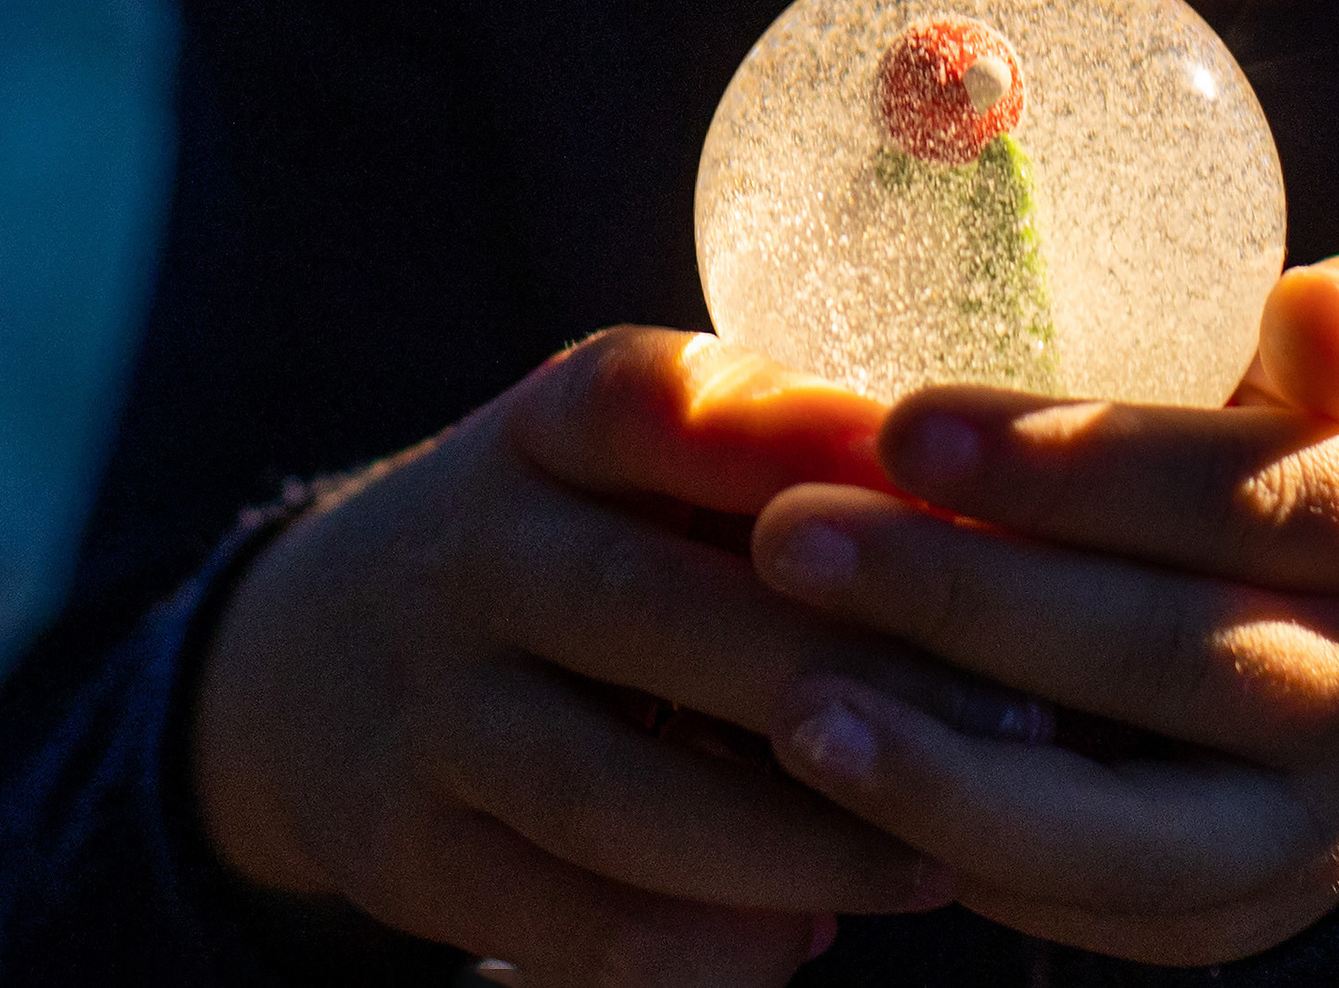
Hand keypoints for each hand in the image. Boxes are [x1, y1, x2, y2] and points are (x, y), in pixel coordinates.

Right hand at [192, 328, 1011, 987]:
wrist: (317, 652)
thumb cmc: (580, 533)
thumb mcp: (646, 454)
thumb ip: (792, 464)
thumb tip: (1011, 509)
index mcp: (558, 417)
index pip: (671, 405)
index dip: (812, 445)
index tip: (967, 504)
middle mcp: (479, 546)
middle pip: (655, 607)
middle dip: (846, 673)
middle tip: (1020, 722)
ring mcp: (431, 705)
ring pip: (610, 791)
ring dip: (788, 839)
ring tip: (934, 862)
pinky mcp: (413, 850)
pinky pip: (561, 919)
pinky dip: (692, 944)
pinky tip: (802, 940)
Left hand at [747, 254, 1338, 966]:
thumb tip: (1310, 319)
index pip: (1243, 492)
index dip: (1075, 465)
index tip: (908, 420)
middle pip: (1163, 654)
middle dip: (963, 598)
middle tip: (791, 534)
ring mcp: (1316, 827)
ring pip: (1120, 818)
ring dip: (941, 762)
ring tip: (792, 697)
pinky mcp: (1230, 908)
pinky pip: (1089, 898)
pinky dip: (958, 841)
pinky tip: (845, 779)